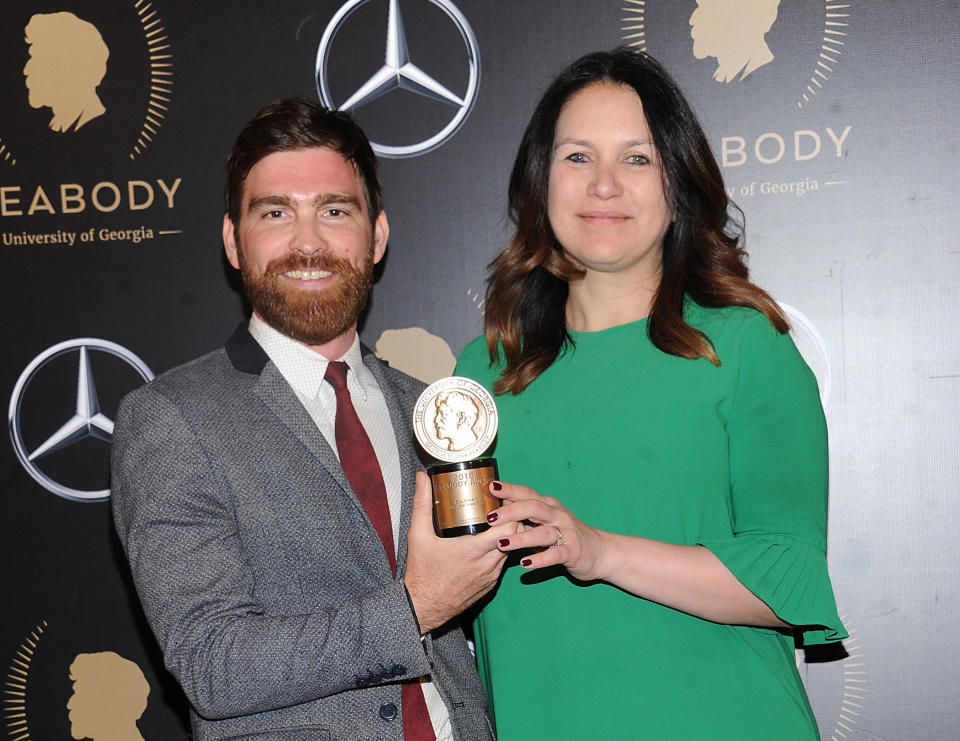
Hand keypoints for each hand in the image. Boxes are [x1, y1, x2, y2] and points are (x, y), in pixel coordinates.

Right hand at [403, 472, 513, 633]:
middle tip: (500, 505)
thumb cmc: (421, 574)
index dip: (510, 510)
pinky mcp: (490, 586)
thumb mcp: (418, 535)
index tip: (500, 498)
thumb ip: (422, 503)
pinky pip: (503, 564)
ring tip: (496, 521)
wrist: (422, 608)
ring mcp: (491, 576)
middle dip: (512, 518)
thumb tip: (422, 478)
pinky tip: (490, 543)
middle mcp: (488, 564)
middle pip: (515, 535)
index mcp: (474, 549)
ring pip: (511, 549)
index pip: (509, 526)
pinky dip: (502, 551)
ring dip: (508, 535)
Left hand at [486, 480, 608, 581]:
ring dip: (521, 538)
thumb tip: (493, 509)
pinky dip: (540, 559)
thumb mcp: (545, 521)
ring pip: (543, 533)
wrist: (599, 551)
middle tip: (491, 517)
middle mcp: (557, 515)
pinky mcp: (573, 552)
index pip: (526, 493)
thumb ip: (524, 516)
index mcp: (548, 505)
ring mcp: (566, 533)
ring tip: (502, 543)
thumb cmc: (565, 534)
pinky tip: (525, 563)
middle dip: (511, 511)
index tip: (489, 487)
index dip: (509, 489)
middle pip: (534, 508)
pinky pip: (555, 555)